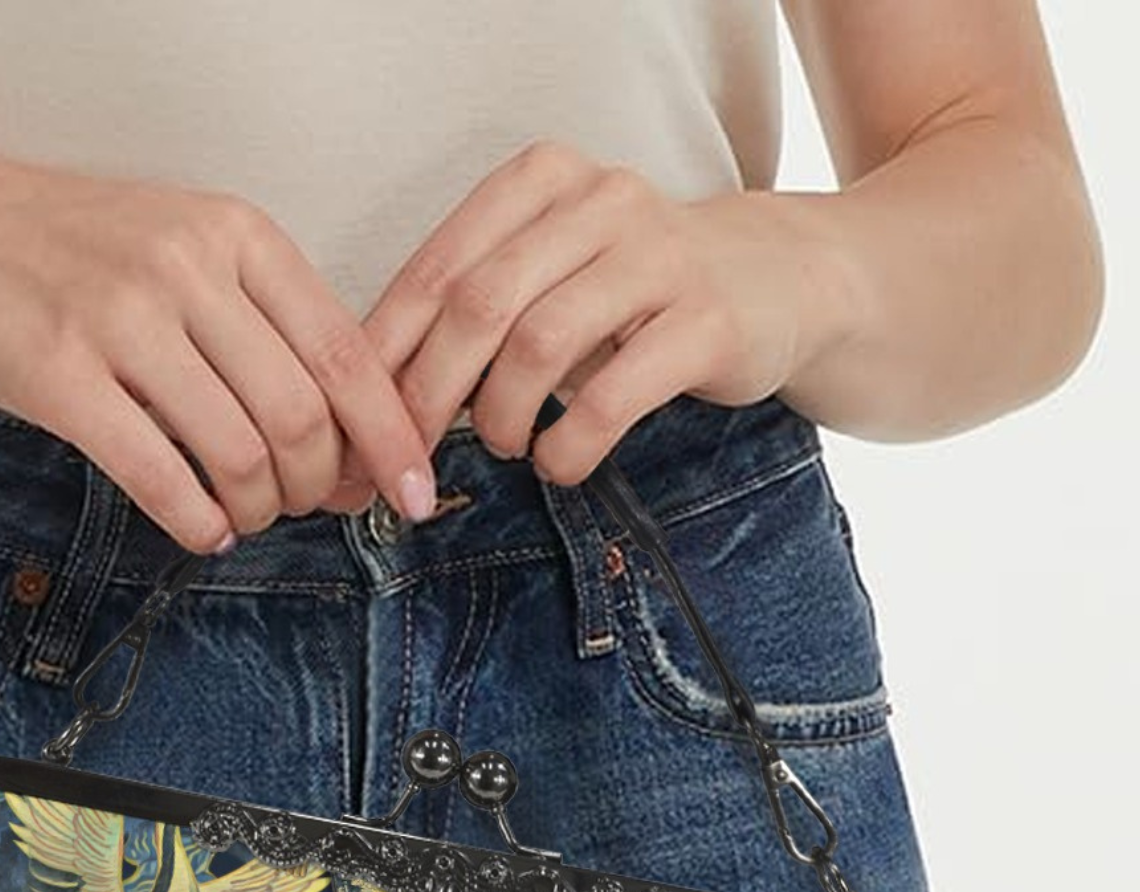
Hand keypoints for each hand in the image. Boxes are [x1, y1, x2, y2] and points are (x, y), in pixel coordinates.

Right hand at [0, 129, 437, 552]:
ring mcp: (121, 322)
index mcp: (233, 235)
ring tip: (245, 517)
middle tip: (303, 508)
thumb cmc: (57, 247)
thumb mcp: (176, 245)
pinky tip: (202, 528)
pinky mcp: (60, 378)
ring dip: (258, 509)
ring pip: (240, 452)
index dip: (391, 437)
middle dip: (319, 486)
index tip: (414, 494)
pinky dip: (197, 520)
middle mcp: (187, 270)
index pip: (346, 353)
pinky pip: (161, 476)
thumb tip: (342, 427)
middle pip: (302, 415)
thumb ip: (256, 320)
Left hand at [324, 141, 838, 503]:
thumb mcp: (549, 275)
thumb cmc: (633, 291)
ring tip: (504, 448)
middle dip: (428, 396)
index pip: (436, 268)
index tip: (360, 424)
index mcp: (542, 182)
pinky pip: (612, 396)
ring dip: (500, 418)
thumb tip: (371, 399)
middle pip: (478, 305)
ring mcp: (658, 258)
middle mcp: (599, 202)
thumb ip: (470, 313)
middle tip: (413, 456)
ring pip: (537, 345)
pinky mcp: (705, 322)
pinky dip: (567, 445)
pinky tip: (558, 462)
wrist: (779, 281)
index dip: (386, 356)